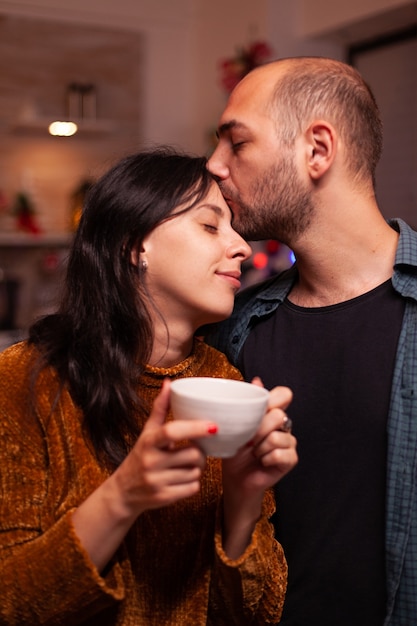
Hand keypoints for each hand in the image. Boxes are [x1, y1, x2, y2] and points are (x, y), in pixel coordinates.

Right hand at [71, 379, 217, 571]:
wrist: (124, 492)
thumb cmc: (140, 456)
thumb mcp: (147, 432)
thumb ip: (160, 408)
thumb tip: (169, 383)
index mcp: (148, 441)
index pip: (173, 431)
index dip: (195, 428)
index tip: (213, 426)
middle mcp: (151, 461)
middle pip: (193, 455)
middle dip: (199, 453)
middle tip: (193, 451)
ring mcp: (157, 481)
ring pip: (195, 472)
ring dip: (195, 468)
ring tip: (183, 465)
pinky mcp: (164, 498)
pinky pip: (193, 487)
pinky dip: (192, 483)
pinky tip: (180, 479)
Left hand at [222, 379, 296, 494]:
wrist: (235, 477)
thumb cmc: (234, 450)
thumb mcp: (236, 425)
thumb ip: (248, 404)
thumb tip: (257, 380)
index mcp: (271, 412)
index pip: (284, 395)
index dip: (275, 399)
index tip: (262, 409)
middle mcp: (283, 425)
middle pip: (278, 415)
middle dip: (258, 429)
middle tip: (247, 440)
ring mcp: (288, 442)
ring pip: (277, 437)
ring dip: (260, 448)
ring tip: (254, 453)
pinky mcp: (290, 459)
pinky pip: (280, 454)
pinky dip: (266, 459)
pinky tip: (262, 462)